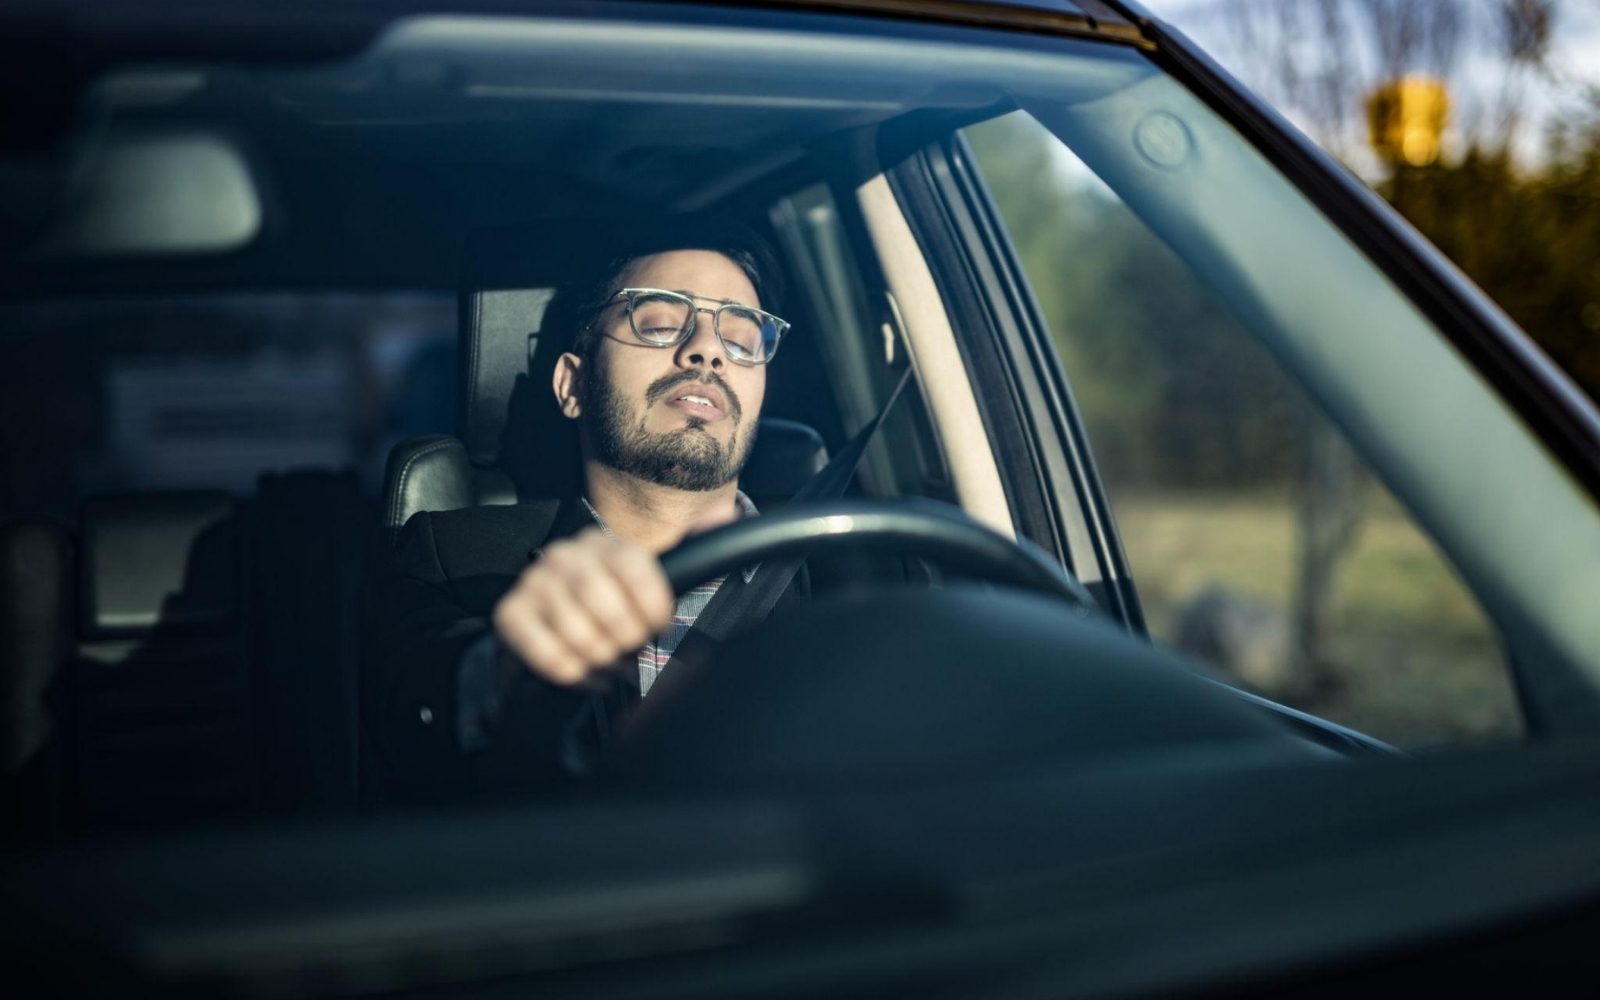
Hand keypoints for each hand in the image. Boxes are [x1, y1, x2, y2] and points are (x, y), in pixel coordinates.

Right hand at [491, 526, 674, 687]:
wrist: (554, 628)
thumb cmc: (610, 607)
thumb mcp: (652, 578)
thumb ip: (692, 546)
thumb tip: (723, 512)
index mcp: (603, 544)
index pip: (635, 569)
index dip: (653, 607)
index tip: (658, 626)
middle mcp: (565, 556)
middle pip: (609, 608)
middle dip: (627, 640)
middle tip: (629, 649)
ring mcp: (534, 583)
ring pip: (581, 637)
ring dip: (602, 661)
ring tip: (608, 662)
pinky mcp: (511, 614)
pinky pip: (551, 656)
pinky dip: (574, 674)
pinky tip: (585, 672)